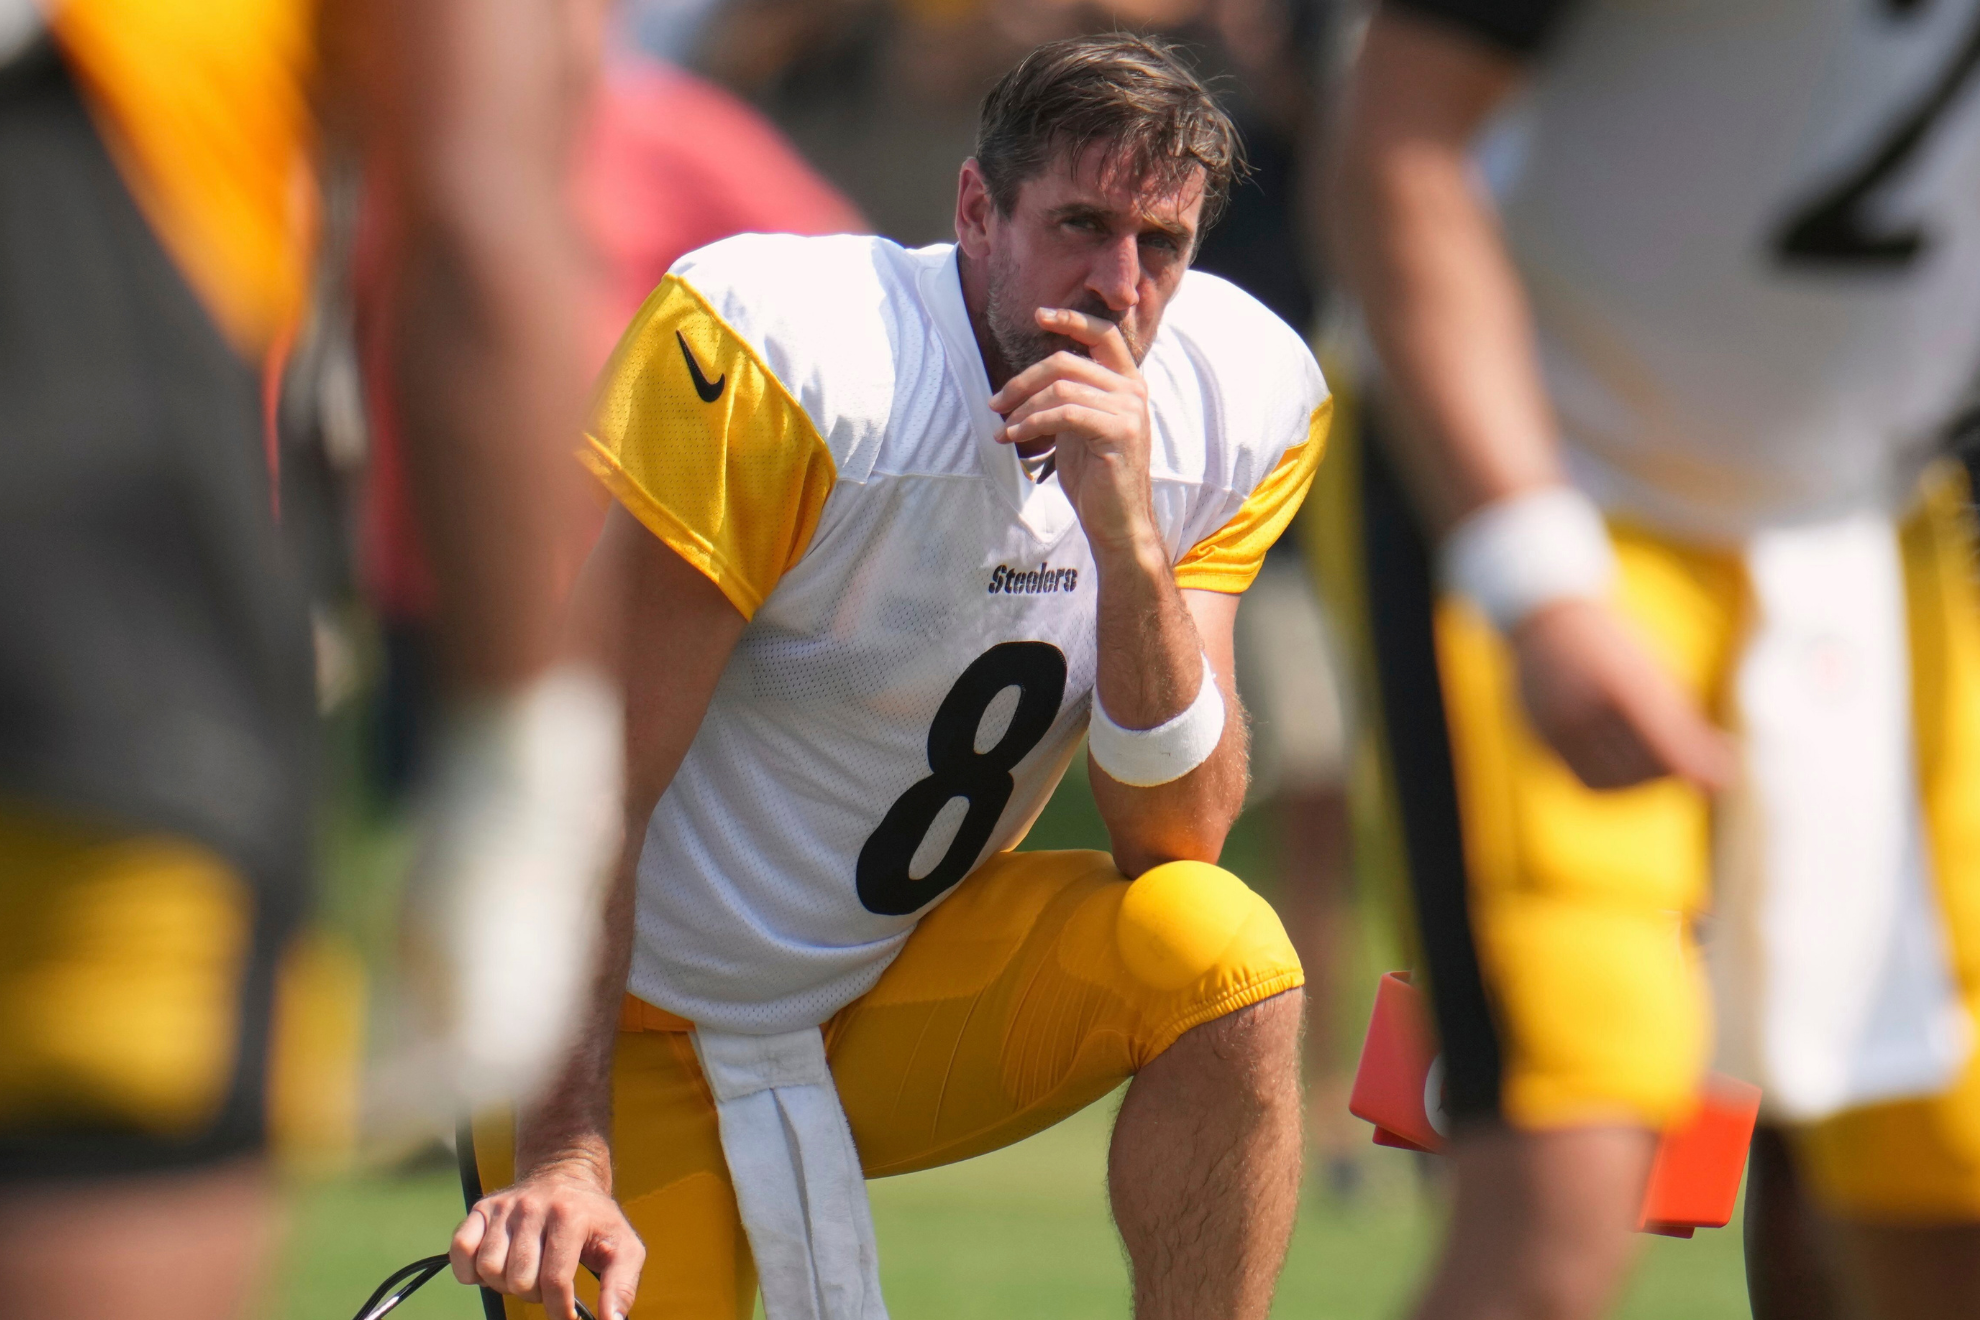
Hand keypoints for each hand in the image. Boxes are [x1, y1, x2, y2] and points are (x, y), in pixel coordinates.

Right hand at [451, 1164, 643, 1319]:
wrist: (566, 1175)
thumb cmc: (595, 1219)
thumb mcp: (624, 1247)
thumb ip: (621, 1286)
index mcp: (569, 1215)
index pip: (555, 1280)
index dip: (559, 1310)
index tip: (566, 1315)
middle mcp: (533, 1206)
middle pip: (519, 1279)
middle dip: (534, 1294)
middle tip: (547, 1284)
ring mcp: (504, 1206)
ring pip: (489, 1269)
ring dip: (506, 1284)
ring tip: (526, 1273)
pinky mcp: (482, 1209)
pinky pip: (461, 1250)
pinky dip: (472, 1270)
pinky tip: (497, 1267)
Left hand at [989, 307, 1157, 556]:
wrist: (1117, 522)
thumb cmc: (1095, 478)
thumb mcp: (1079, 428)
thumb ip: (1069, 397)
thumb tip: (1030, 380)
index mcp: (1127, 383)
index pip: (1103, 335)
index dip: (1071, 320)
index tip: (1039, 315)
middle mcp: (1133, 390)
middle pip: (1067, 361)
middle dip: (1023, 380)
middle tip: (996, 402)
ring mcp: (1130, 410)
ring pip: (1061, 388)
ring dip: (1022, 408)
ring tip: (1004, 428)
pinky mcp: (1119, 432)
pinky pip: (1064, 413)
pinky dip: (1032, 422)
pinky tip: (1014, 436)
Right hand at [1511, 598, 1736, 791]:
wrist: (1546, 624)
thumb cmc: (1614, 645)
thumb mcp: (1656, 675)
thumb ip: (1688, 728)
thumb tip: (1724, 779)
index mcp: (1616, 686)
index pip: (1666, 748)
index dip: (1698, 768)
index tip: (1724, 778)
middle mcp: (1580, 712)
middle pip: (1643, 768)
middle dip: (1673, 768)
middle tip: (1687, 755)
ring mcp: (1555, 730)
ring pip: (1616, 781)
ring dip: (1644, 778)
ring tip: (1654, 753)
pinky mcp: (1542, 744)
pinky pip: (1588, 781)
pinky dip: (1614, 780)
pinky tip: (1624, 758)